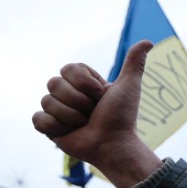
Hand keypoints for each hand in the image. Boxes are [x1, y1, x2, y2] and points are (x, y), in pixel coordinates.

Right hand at [32, 40, 161, 187]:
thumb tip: (147, 42)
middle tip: (93, 112)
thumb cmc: (123, 117)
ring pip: (47, 102)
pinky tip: (71, 132)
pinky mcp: (49, 127)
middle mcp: (67, 94)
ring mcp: (57, 110)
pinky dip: (55, 126)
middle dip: (78, 101)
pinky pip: (38, 119)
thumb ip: (134, 63)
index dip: (84, 84)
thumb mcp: (129, 86)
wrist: (115, 144)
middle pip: (53, 83)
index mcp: (82, 82)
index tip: (101, 96)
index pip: (67, 69)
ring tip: (85, 124)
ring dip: (71, 116)